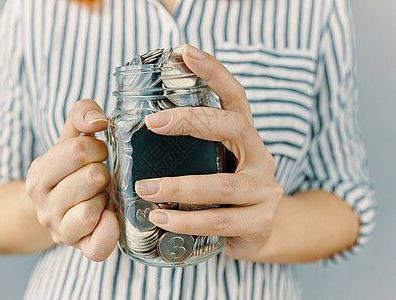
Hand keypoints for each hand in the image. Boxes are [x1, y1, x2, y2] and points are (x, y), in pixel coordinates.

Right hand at [25, 99, 118, 260]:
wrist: (58, 209)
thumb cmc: (70, 170)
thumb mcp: (70, 138)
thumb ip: (81, 115)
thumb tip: (98, 120)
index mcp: (38, 174)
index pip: (78, 150)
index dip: (97, 148)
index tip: (96, 154)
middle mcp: (43, 206)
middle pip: (92, 177)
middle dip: (103, 172)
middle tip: (99, 176)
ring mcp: (60, 231)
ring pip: (92, 210)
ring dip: (105, 198)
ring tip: (100, 195)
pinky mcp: (81, 248)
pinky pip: (99, 245)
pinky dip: (109, 230)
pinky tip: (110, 216)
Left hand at [134, 45, 282, 261]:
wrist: (258, 232)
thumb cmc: (225, 194)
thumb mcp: (214, 164)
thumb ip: (193, 148)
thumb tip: (141, 130)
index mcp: (246, 138)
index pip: (236, 97)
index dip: (214, 73)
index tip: (185, 53)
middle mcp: (261, 157)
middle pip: (233, 127)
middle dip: (191, 121)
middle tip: (153, 122)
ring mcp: (264, 190)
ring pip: (222, 185)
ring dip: (180, 186)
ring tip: (145, 188)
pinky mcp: (260, 221)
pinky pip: (220, 221)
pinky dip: (187, 221)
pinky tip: (160, 220)